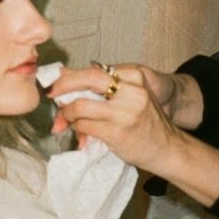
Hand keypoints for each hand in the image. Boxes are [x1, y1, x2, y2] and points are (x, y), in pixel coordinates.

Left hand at [48, 64, 179, 171]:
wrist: (167, 148)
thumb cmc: (145, 121)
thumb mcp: (130, 96)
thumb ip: (103, 85)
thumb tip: (65, 75)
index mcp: (135, 77)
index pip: (95, 70)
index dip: (71, 75)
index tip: (57, 81)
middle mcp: (131, 92)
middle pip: (88, 79)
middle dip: (63, 85)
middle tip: (52, 93)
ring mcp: (124, 113)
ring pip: (80, 105)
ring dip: (67, 113)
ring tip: (66, 119)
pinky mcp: (116, 133)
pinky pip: (84, 126)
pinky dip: (76, 128)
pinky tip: (79, 130)